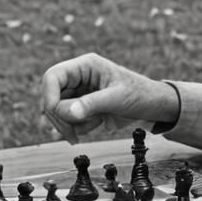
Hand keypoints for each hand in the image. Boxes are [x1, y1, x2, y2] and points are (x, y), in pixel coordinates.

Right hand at [40, 53, 178, 143]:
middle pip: (51, 97)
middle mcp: (78, 77)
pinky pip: (68, 121)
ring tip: (96, 123)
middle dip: (61, 118)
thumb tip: (67, 112)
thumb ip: (92, 104)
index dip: (49, 97)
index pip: (52, 77)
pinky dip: (79, 128)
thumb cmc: (140, 94)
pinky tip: (99, 123)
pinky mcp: (82, 107)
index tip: (59, 115)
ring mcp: (79, 92)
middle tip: (74, 134)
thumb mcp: (118, 98)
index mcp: (85, 66)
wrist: (152, 107)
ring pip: (58, 112)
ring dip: (71, 124)